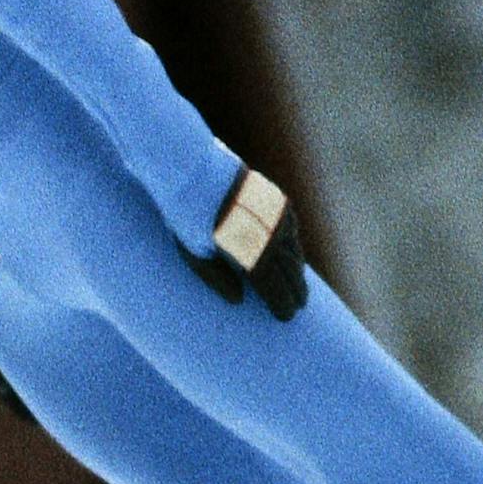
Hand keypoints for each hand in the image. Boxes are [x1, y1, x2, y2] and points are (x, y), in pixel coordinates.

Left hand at [180, 166, 307, 321]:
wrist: (188, 165)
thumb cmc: (184, 213)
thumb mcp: (192, 250)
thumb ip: (215, 278)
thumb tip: (238, 301)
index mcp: (250, 252)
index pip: (275, 289)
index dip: (282, 306)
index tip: (286, 318)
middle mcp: (269, 234)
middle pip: (291, 271)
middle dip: (296, 292)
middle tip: (298, 307)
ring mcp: (276, 214)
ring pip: (295, 249)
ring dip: (298, 270)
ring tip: (297, 285)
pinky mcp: (274, 198)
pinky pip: (291, 227)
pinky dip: (293, 244)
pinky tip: (291, 253)